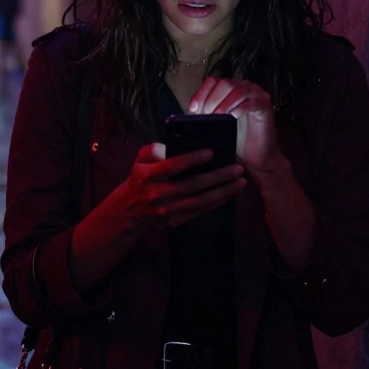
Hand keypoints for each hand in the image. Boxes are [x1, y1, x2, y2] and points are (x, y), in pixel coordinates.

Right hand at [109, 143, 245, 228]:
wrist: (129, 210)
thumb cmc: (140, 178)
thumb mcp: (140, 159)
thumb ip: (153, 149)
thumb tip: (170, 147)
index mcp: (147, 176)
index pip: (172, 166)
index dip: (192, 159)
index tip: (211, 153)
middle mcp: (157, 194)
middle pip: (192, 185)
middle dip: (218, 177)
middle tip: (237, 169)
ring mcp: (166, 211)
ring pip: (200, 201)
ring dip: (223, 192)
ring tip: (240, 181)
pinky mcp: (174, 221)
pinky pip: (199, 212)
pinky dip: (216, 203)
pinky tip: (229, 194)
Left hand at [189, 77, 282, 174]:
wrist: (255, 157)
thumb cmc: (235, 140)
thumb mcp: (215, 124)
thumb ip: (205, 113)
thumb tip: (190, 110)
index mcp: (230, 89)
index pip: (212, 81)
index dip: (201, 93)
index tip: (193, 109)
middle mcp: (244, 87)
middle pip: (225, 83)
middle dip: (212, 98)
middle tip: (205, 114)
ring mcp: (256, 95)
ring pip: (238, 89)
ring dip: (224, 103)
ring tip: (217, 116)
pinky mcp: (265, 106)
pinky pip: (251, 102)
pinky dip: (239, 108)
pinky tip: (232, 117)